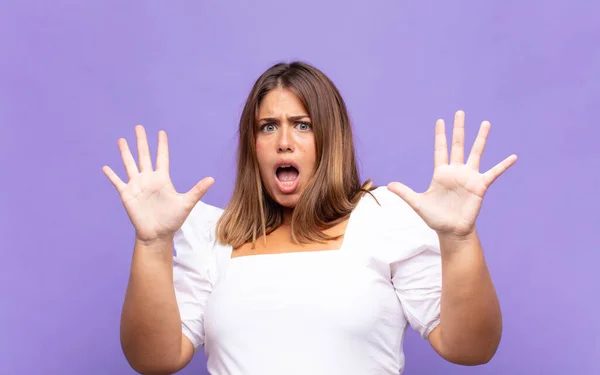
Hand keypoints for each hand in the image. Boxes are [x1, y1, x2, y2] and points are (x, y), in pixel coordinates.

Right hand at [102, 125, 213, 244]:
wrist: (157, 234)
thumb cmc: (173, 220)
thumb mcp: (186, 203)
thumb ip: (197, 190)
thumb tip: (212, 179)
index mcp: (162, 179)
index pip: (162, 157)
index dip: (162, 145)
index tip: (161, 132)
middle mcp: (149, 179)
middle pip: (144, 156)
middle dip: (141, 141)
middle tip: (139, 127)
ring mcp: (137, 186)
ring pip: (129, 164)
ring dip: (125, 152)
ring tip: (122, 140)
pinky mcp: (127, 195)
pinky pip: (118, 182)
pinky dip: (112, 175)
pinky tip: (105, 167)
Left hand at [387, 110, 516, 237]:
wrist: (451, 230)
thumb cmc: (435, 217)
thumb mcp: (417, 203)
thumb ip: (405, 192)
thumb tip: (388, 185)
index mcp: (441, 173)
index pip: (440, 150)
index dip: (440, 136)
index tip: (440, 121)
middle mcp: (456, 171)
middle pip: (457, 145)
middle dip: (458, 129)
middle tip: (460, 112)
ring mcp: (469, 177)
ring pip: (476, 153)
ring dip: (481, 138)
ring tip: (486, 123)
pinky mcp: (480, 186)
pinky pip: (493, 173)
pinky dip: (503, 165)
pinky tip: (513, 157)